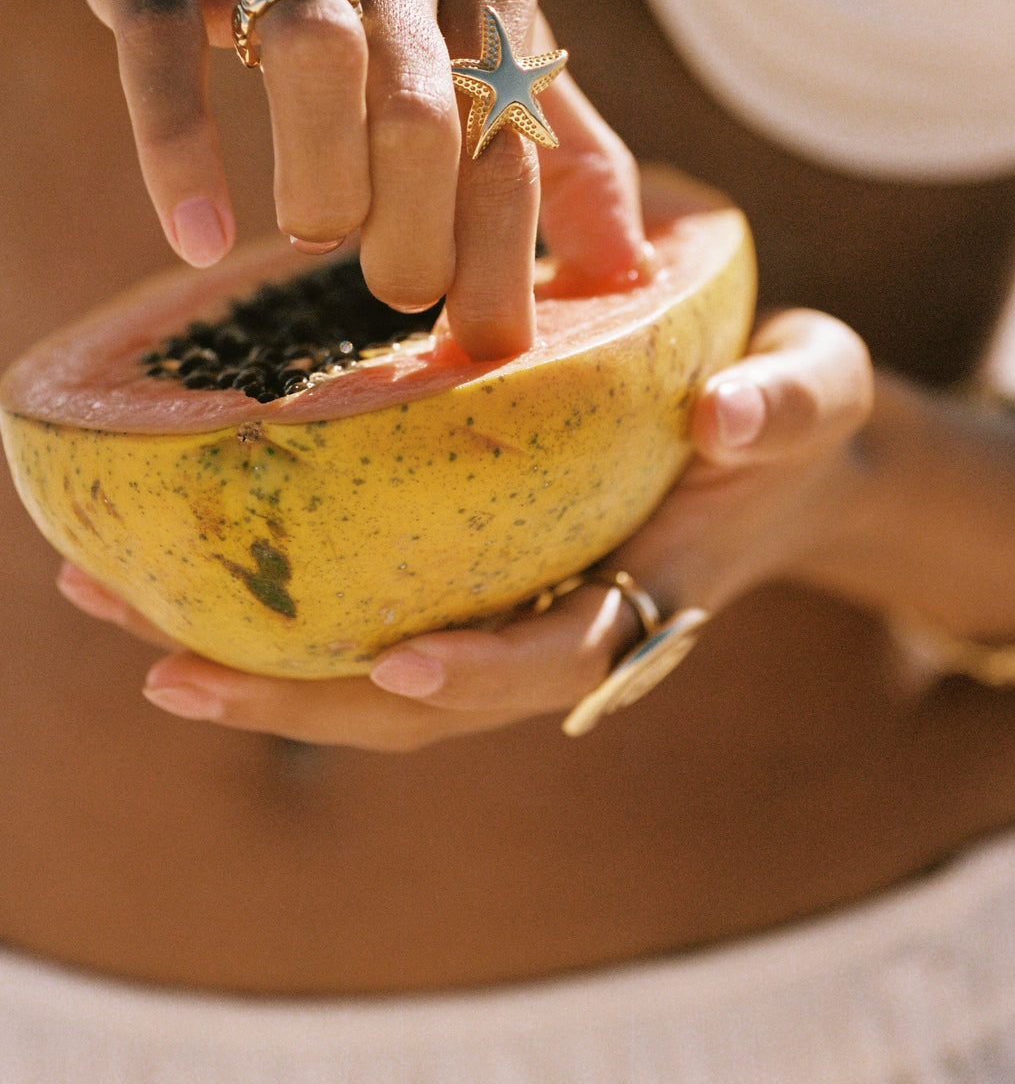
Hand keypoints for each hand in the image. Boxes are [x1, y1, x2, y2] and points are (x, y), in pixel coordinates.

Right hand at [0, 0, 646, 356]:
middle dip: (421, 230)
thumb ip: (555, 132)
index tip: (488, 345)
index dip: (505, 249)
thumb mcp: (475, 7)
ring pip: (318, 62)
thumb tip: (630, 265)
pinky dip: (184, 149)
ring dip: (325, 179)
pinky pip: (168, 52)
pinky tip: (201, 236)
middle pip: (426, 107)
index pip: (511, 124)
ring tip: (321, 233)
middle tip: (398, 292)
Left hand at [56, 304, 872, 749]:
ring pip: (377, 672)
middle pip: (433, 702)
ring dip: (253, 661)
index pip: (565, 653)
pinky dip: (277, 597)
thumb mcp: (817, 388)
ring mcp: (513, 602)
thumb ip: (785, 401)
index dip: (488, 672)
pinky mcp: (473, 567)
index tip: (402, 668)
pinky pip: (370, 601)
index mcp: (650, 592)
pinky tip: (175, 559)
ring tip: (121, 617)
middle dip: (307, 703)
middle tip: (173, 676)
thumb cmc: (790, 417)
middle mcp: (566, 618)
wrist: (776, 443)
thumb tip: (721, 419)